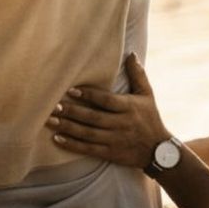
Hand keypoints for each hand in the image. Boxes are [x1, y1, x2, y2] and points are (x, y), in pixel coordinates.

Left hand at [46, 54, 169, 167]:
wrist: (159, 151)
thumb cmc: (151, 118)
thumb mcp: (147, 95)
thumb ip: (138, 74)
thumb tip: (131, 53)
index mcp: (129, 107)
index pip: (106, 101)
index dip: (89, 96)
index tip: (71, 90)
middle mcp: (121, 124)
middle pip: (93, 117)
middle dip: (72, 112)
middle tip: (53, 105)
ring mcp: (115, 140)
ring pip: (87, 134)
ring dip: (68, 127)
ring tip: (50, 121)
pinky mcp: (110, 154)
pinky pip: (88, 149)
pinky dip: (72, 145)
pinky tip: (58, 139)